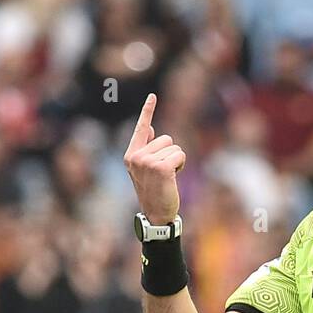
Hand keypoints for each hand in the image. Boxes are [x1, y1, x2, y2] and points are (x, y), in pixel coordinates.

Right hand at [123, 93, 185, 224]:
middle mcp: (136, 156)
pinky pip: (179, 155)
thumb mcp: (145, 171)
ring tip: (168, 177)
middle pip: (165, 139)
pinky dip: (181, 164)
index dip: (147, 111)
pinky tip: (174, 177)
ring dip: (176, 161)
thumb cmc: (153, 193)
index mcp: (131, 155)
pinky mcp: (160, 168)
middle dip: (170, 154)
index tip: (153, 96)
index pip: (141, 129)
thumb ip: (146, 149)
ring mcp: (147, 162)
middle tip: (164, 174)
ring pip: (174, 147)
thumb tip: (150, 129)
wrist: (156, 216)